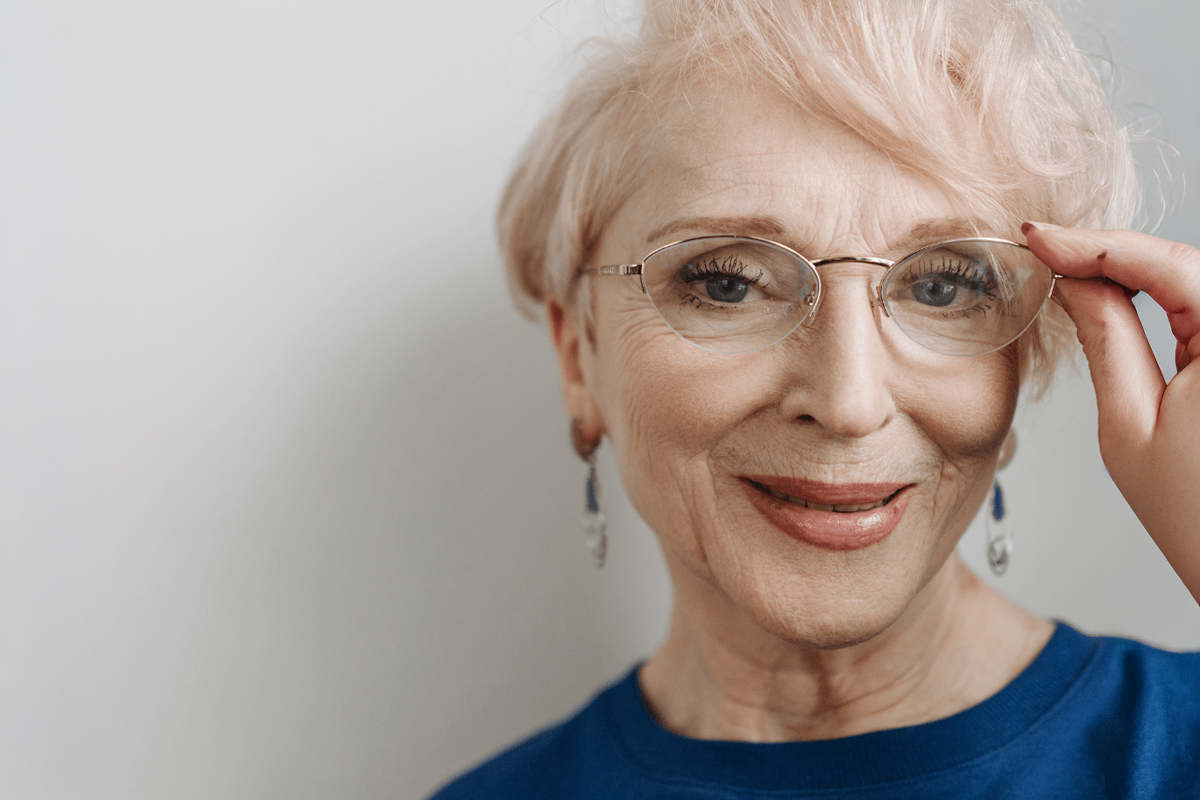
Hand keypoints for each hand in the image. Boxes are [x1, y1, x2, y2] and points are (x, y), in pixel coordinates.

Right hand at [1022, 222, 1199, 604]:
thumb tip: (1074, 282)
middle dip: (1114, 251)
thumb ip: (1105, 339)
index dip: (1097, 244)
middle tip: (1049, 251)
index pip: (1167, 263)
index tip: (1041, 238)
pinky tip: (1126, 292)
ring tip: (1076, 268)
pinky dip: (1170, 294)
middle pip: (1186, 264)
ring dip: (1142, 269)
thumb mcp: (1129, 424)